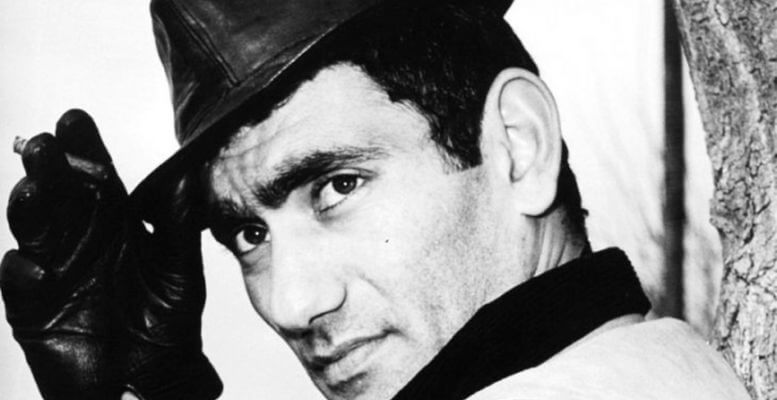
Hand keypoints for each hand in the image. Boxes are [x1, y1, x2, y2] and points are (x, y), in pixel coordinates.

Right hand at [1, 109, 221, 398]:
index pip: (93, 176)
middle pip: (57, 194)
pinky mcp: (37, 309)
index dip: (82, 148)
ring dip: (28, 207)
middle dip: (48, 167)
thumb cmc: (167, 319)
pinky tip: (39, 266)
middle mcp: (79, 238)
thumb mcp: (179, 267)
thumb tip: (185, 173)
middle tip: (44, 145)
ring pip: (32, 230)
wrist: (157, 375)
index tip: (75, 120)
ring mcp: (55, 270)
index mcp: (112, 222)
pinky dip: (26, 273)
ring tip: (35, 188)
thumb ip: (176, 222)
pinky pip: (23, 285)